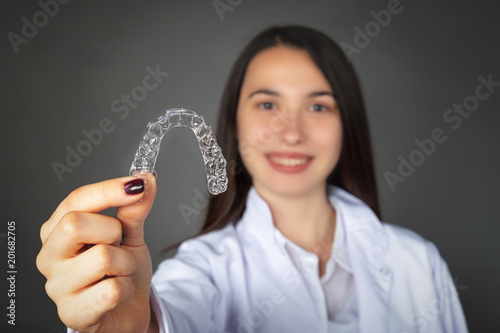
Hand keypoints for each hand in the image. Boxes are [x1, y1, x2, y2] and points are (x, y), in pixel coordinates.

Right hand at [36, 175, 157, 332]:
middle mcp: (50, 256)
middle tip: (119, 243)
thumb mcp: (130, 235)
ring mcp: (58, 287)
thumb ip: (134, 209)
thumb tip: (146, 179)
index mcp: (57, 231)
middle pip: (74, 224)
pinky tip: (118, 292)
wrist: (127, 311)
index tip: (138, 184)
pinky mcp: (73, 314)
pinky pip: (112, 290)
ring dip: (125, 263)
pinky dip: (126, 288)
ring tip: (120, 271)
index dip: (108, 190)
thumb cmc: (121, 271)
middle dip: (112, 230)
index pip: (75, 200)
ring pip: (102, 257)